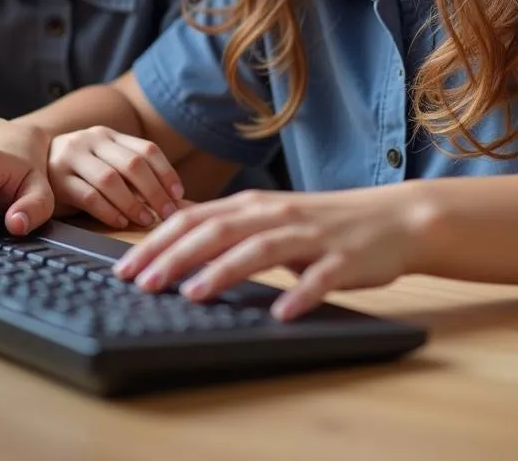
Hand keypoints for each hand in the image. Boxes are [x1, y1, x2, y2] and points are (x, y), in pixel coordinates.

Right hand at [48, 126, 184, 228]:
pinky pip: (88, 196)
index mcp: (108, 135)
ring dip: (133, 203)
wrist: (30, 165)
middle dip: (155, 191)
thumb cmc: (79, 171)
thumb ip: (131, 174)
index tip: (179, 195)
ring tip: (145, 220)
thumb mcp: (104, 162)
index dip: (166, 173)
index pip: (146, 149)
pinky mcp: (56, 180)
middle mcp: (90, 140)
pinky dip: (108, 211)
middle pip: (132, 164)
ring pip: (110, 180)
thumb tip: (173, 200)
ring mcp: (71, 158)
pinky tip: (120, 221)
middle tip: (167, 213)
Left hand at [112, 186, 427, 320]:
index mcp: (255, 206)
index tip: (125, 267)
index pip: (195, 218)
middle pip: (219, 230)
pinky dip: (300, 293)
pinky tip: (282, 312)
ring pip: (261, 249)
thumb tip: (177, 224)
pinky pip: (320, 278)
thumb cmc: (325, 223)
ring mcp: (311, 236)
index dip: (158, 241)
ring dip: (225, 270)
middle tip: (142, 282)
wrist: (393, 218)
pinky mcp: (343, 259)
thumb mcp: (270, 216)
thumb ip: (228, 222)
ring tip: (194, 293)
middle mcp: (277, 215)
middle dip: (176, 256)